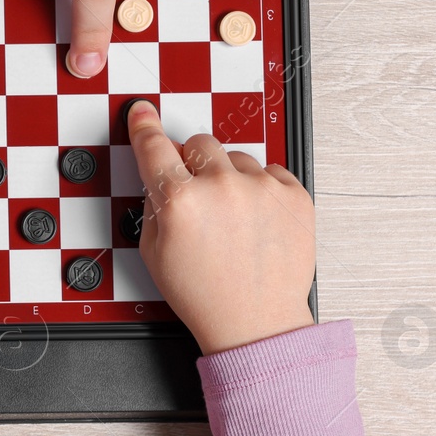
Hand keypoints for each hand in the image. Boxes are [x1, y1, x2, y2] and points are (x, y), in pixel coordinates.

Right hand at [126, 100, 315, 354]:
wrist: (257, 323)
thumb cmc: (206, 296)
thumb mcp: (154, 254)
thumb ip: (153, 207)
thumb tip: (159, 180)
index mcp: (180, 201)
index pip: (154, 147)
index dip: (143, 126)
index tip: (142, 112)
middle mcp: (221, 187)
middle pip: (200, 144)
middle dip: (194, 164)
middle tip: (198, 197)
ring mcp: (261, 188)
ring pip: (237, 158)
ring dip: (230, 178)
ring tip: (232, 219)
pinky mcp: (294, 195)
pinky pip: (271, 173)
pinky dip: (261, 190)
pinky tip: (255, 221)